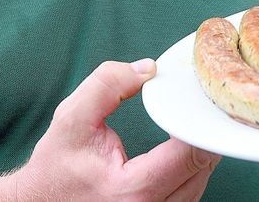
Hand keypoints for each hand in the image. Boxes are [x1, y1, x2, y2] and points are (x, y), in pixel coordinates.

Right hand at [17, 59, 220, 200]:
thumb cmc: (55, 167)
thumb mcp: (71, 118)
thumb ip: (107, 85)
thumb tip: (148, 68)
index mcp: (132, 189)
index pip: (190, 154)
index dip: (198, 123)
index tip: (197, 100)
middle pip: (203, 169)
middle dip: (202, 134)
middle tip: (198, 106)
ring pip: (200, 184)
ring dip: (199, 153)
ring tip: (190, 124)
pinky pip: (189, 194)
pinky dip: (191, 171)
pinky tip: (183, 149)